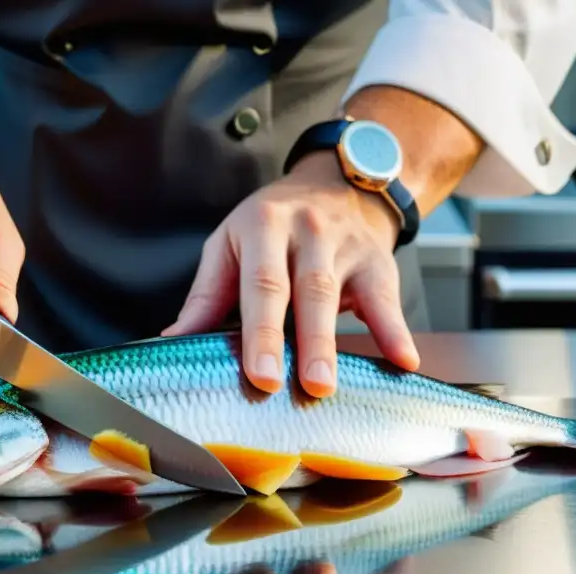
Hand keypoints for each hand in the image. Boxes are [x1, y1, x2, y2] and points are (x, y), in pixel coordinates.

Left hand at [162, 150, 420, 397]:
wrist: (336, 184)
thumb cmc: (273, 223)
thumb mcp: (231, 244)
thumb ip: (207, 295)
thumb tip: (172, 341)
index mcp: (262, 226)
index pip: (261, 283)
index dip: (260, 331)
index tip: (259, 373)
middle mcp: (306, 231)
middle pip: (304, 291)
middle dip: (299, 342)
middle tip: (292, 386)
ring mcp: (345, 245)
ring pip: (339, 296)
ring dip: (333, 344)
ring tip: (325, 385)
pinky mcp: (378, 261)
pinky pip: (388, 299)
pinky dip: (396, 331)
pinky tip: (403, 362)